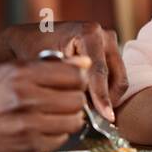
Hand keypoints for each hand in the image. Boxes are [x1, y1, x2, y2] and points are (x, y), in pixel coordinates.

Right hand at [0, 56, 91, 151]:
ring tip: (50, 116)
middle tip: (61, 101)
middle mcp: (26, 99)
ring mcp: (29, 126)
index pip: (74, 73)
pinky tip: (38, 130)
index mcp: (21, 74)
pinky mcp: (29, 149)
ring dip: (66, 119)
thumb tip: (84, 62)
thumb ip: (44, 65)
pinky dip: (54, 136)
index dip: (77, 78)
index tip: (71, 82)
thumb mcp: (3, 72)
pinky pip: (60, 141)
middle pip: (77, 99)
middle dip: (73, 100)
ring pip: (73, 122)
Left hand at [3, 22, 126, 121]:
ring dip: (107, 97)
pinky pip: (116, 78)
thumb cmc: (35, 49)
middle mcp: (104, 35)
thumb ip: (64, 82)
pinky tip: (89, 100)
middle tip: (95, 118)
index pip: (99, 71)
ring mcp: (110, 43)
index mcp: (89, 33)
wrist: (32, 36)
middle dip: (108, 99)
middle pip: (116, 76)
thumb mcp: (46, 65)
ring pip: (119, 79)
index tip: (106, 117)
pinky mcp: (111, 53)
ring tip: (87, 108)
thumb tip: (83, 106)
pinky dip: (106, 91)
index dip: (102, 96)